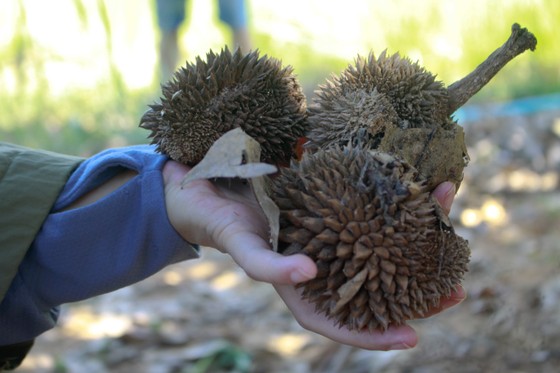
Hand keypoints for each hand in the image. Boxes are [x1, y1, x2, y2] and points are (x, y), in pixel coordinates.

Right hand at [163, 162, 465, 349]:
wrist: (216, 187)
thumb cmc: (224, 225)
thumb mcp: (242, 248)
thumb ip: (268, 267)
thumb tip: (308, 272)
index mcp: (303, 290)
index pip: (342, 324)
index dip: (375, 336)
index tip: (412, 337)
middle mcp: (325, 267)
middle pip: (374, 289)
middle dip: (416, 294)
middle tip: (455, 291)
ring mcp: (333, 239)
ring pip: (381, 250)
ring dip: (417, 244)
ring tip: (453, 237)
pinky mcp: (337, 210)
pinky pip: (372, 215)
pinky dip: (398, 207)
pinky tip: (423, 195)